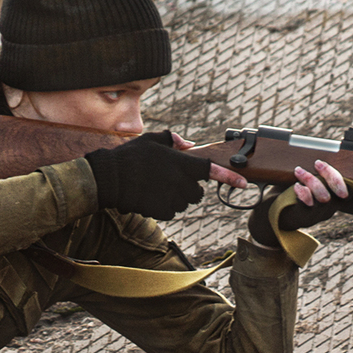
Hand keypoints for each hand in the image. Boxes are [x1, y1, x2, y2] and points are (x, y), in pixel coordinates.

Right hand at [84, 131, 219, 220]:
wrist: (109, 178)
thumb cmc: (129, 156)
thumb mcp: (151, 139)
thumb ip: (173, 140)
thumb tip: (189, 144)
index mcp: (179, 162)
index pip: (210, 169)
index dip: (229, 177)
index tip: (244, 183)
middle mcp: (178, 181)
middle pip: (197, 192)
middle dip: (189, 189)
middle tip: (171, 181)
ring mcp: (171, 197)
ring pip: (184, 203)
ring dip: (176, 198)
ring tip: (155, 188)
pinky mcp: (162, 210)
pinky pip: (172, 212)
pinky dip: (164, 207)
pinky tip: (150, 197)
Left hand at [248, 159, 352, 248]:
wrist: (269, 213)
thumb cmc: (290, 193)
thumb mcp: (307, 181)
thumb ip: (319, 174)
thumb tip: (321, 158)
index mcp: (334, 201)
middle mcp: (329, 209)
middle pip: (341, 195)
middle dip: (331, 177)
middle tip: (319, 164)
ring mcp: (317, 215)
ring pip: (324, 198)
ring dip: (311, 181)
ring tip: (298, 171)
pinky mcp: (304, 217)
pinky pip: (309, 205)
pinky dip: (303, 193)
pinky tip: (296, 186)